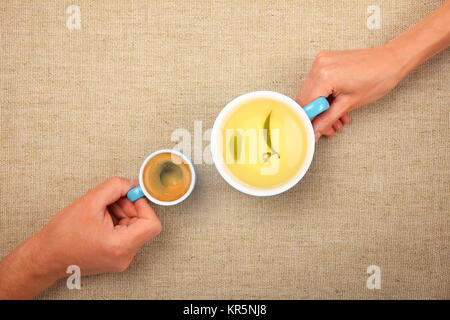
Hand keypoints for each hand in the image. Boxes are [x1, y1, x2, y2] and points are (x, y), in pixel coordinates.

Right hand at [36, 177, 161, 275]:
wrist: (45, 257)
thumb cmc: (62, 235)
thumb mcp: (90, 201)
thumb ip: (115, 187)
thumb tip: (131, 183)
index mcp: (120, 246)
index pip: (152, 224)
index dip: (143, 205)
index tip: (131, 195)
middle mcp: (124, 256)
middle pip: (143, 224)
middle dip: (130, 206)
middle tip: (112, 199)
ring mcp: (121, 259)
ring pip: (135, 228)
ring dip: (122, 213)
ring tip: (102, 209)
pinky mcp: (116, 257)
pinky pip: (126, 235)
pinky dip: (117, 221)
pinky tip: (101, 217)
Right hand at [297, 46, 401, 139]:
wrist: (391, 61)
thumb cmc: (377, 79)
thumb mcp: (349, 105)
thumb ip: (327, 119)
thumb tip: (315, 131)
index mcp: (324, 76)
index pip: (305, 104)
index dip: (308, 120)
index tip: (313, 130)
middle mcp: (319, 66)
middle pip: (306, 98)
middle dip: (316, 115)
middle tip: (327, 128)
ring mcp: (321, 61)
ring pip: (312, 92)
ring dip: (322, 108)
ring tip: (336, 119)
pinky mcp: (325, 60)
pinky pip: (318, 82)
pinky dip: (325, 96)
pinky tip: (336, 106)